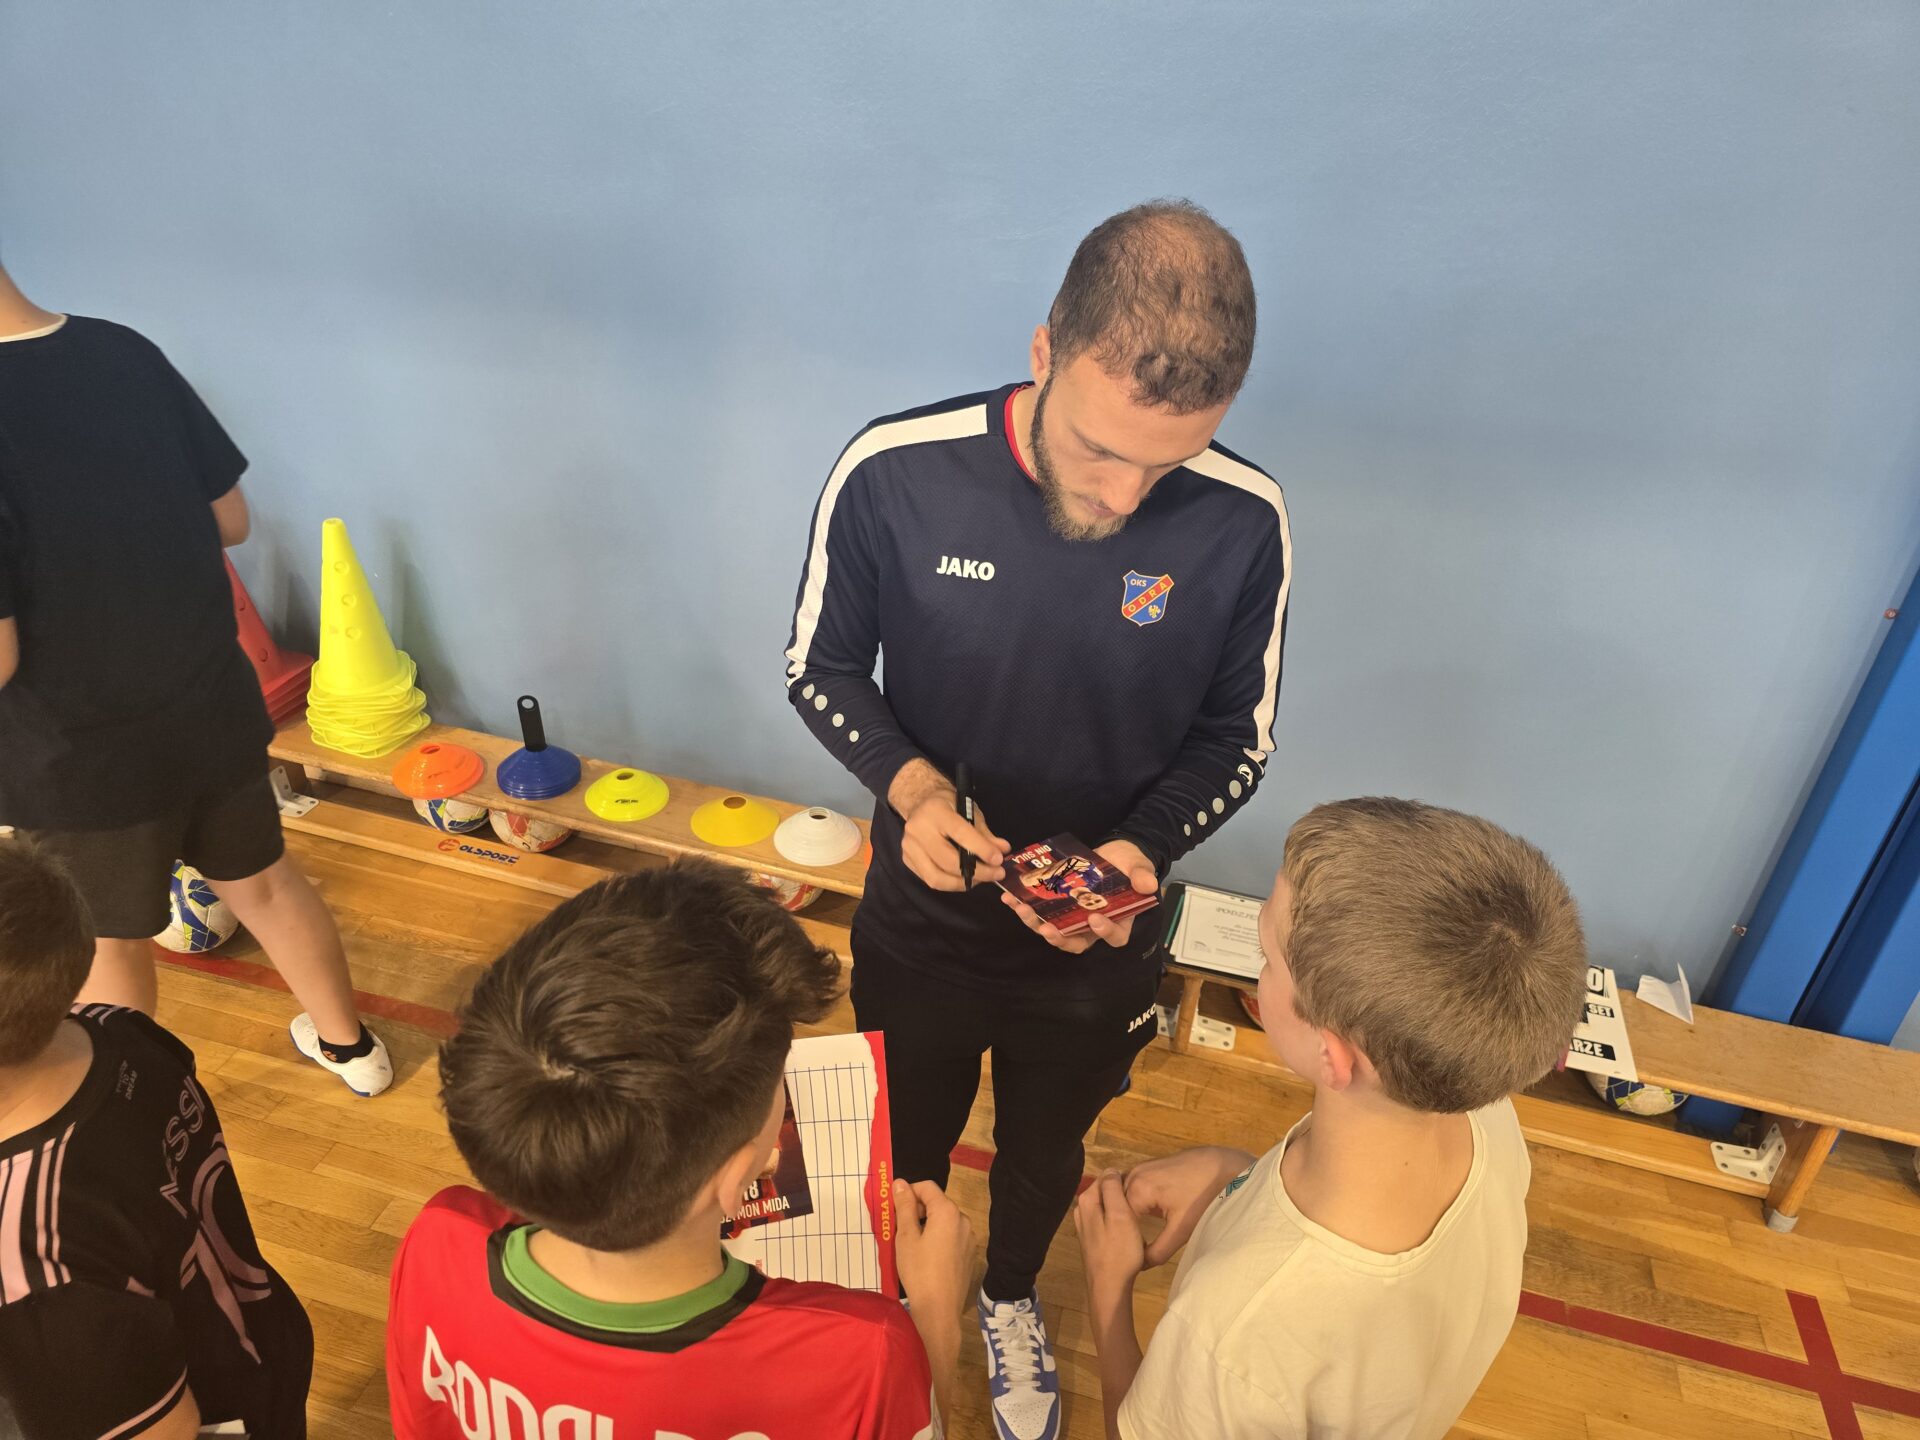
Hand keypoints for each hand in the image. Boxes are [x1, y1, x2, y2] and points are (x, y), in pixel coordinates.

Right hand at [890, 759, 1006, 891]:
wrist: (918, 801)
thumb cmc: (948, 804)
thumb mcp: (969, 810)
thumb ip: (985, 832)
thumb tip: (1003, 850)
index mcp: (935, 811)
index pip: (960, 834)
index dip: (981, 849)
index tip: (998, 860)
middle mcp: (918, 830)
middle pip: (947, 861)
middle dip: (977, 872)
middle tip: (996, 873)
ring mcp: (909, 847)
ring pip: (937, 877)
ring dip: (963, 883)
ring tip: (982, 879)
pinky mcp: (906, 860)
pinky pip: (931, 880)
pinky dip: (951, 883)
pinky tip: (966, 878)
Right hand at [892, 1178, 973, 1319]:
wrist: (939, 1310)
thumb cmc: (919, 1271)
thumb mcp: (906, 1237)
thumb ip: (904, 1207)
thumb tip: (900, 1183)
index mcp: (948, 1212)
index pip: (927, 1187)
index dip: (909, 1192)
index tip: (894, 1207)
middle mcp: (964, 1220)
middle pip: (938, 1203)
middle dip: (918, 1210)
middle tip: (900, 1229)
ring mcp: (970, 1238)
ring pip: (946, 1221)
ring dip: (929, 1224)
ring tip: (913, 1245)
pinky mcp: (970, 1254)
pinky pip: (953, 1236)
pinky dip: (940, 1238)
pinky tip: (928, 1258)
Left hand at [1001, 838, 1158, 953]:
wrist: (1115, 854)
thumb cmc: (1131, 866)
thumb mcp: (1140, 867)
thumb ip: (1143, 876)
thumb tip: (1147, 884)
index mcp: (1119, 922)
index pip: (1113, 936)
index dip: (1104, 932)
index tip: (1094, 919)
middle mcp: (1093, 926)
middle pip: (1076, 942)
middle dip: (1060, 938)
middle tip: (1047, 928)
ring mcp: (1073, 918)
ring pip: (1054, 930)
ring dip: (1036, 923)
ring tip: (1022, 909)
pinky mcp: (1058, 907)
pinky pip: (1040, 913)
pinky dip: (1024, 907)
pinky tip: (1009, 898)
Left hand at [1073, 1171, 1145, 1314]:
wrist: (1110, 1288)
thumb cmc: (1119, 1251)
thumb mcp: (1120, 1215)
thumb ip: (1113, 1189)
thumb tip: (1110, 1169)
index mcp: (1086, 1201)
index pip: (1106, 1177)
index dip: (1124, 1183)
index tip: (1138, 1194)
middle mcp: (1081, 1210)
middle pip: (1106, 1192)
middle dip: (1122, 1197)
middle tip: (1139, 1210)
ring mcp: (1085, 1226)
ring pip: (1108, 1207)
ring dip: (1122, 1211)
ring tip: (1136, 1222)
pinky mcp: (1092, 1239)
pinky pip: (1107, 1221)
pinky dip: (1118, 1223)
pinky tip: (1128, 1234)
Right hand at [1123, 1146, 1254, 1266]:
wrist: (1225, 1167)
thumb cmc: (1204, 1198)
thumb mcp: (1181, 1230)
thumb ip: (1158, 1251)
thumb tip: (1140, 1265)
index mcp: (1138, 1189)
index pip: (1116, 1219)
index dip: (1122, 1238)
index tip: (1130, 1253)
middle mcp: (1134, 1175)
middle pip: (1117, 1205)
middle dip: (1122, 1225)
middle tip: (1130, 1246)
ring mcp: (1142, 1168)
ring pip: (1124, 1194)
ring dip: (1128, 1212)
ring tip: (1137, 1233)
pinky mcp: (1151, 1166)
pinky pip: (1134, 1186)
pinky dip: (1135, 1200)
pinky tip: (1146, 1216)